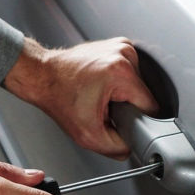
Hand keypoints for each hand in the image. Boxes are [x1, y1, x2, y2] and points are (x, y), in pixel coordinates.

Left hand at [4, 37, 158, 159]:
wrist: (42, 76)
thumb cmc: (59, 97)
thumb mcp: (88, 135)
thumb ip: (117, 148)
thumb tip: (132, 147)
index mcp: (121, 73)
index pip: (151, 106)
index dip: (138, 120)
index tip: (121, 121)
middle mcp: (124, 54)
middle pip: (144, 95)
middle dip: (127, 106)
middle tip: (104, 108)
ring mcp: (121, 46)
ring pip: (138, 84)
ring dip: (123, 94)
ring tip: (101, 95)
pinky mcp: (118, 45)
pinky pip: (130, 73)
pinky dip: (119, 83)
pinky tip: (102, 85)